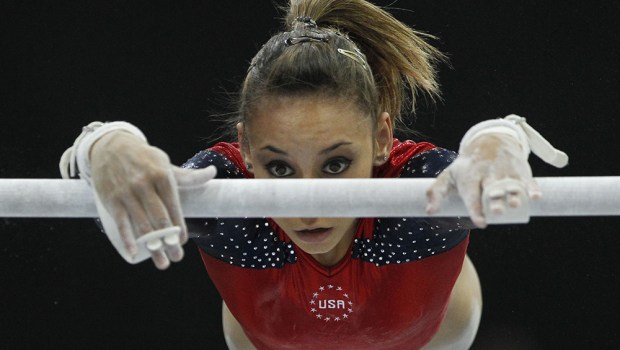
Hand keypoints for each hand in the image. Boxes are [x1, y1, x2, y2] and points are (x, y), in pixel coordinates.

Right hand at [90, 131, 215, 268]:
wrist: (111, 146)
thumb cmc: (144, 159)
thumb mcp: (166, 164)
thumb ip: (188, 176)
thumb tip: (212, 173)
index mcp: (162, 177)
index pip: (174, 207)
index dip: (179, 228)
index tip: (182, 242)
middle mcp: (145, 185)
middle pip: (160, 219)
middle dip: (170, 242)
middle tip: (176, 257)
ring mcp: (127, 193)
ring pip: (142, 225)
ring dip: (153, 247)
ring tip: (162, 262)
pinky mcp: (111, 200)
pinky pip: (120, 223)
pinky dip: (127, 240)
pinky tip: (134, 254)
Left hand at [426, 134, 540, 227]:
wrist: (489, 141)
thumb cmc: (466, 166)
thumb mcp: (448, 175)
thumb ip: (436, 192)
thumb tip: (429, 211)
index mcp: (469, 175)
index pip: (471, 193)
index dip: (475, 208)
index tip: (480, 222)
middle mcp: (487, 172)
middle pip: (491, 187)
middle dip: (494, 199)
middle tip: (496, 212)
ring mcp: (505, 170)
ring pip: (510, 184)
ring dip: (514, 194)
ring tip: (515, 205)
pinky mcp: (519, 170)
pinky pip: (527, 179)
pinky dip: (532, 187)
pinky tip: (536, 197)